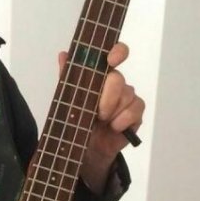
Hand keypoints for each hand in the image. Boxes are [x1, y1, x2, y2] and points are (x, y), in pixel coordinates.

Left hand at [58, 41, 144, 192]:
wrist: (87, 148)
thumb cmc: (79, 120)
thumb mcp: (69, 100)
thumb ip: (68, 78)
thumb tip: (63, 55)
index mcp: (101, 75)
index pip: (116, 54)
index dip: (117, 52)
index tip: (111, 59)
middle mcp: (117, 83)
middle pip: (118, 78)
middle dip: (107, 97)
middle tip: (97, 112)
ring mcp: (128, 97)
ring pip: (127, 95)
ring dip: (112, 111)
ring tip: (102, 122)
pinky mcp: (136, 113)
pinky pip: (135, 110)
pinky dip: (122, 120)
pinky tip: (114, 128)